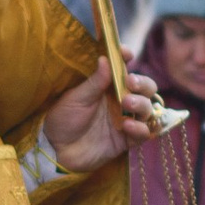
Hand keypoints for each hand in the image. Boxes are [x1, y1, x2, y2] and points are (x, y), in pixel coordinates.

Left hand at [41, 66, 161, 176]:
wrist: (56, 151)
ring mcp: (126, 120)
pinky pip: (144, 133)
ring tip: (127, 103)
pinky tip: (127, 125)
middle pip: (146, 88)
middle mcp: (121, 101)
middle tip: (131, 83)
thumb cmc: (62, 120)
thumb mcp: (75, 98)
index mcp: (108, 87)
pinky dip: (140, 128)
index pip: (123, 69)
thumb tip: (105, 58)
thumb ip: (94, 81)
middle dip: (143, 83)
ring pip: (148, 108)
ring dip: (142, 104)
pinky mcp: (127, 140)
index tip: (127, 53)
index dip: (127, 59)